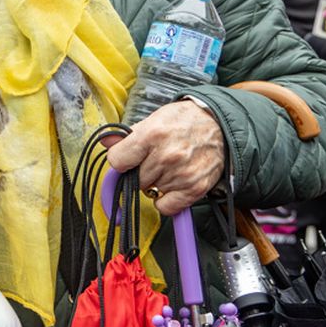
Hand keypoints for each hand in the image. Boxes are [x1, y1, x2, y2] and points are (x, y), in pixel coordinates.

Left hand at [105, 100, 224, 213]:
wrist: (219, 126)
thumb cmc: (184, 121)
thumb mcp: (154, 119)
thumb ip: (128, 135)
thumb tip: (106, 142)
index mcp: (152, 134)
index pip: (117, 161)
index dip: (121, 160)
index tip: (128, 158)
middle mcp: (166, 156)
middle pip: (134, 179)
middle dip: (141, 171)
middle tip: (155, 160)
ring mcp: (181, 174)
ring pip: (150, 192)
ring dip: (156, 183)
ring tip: (170, 166)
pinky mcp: (194, 189)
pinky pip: (165, 207)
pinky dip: (167, 199)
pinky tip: (174, 183)